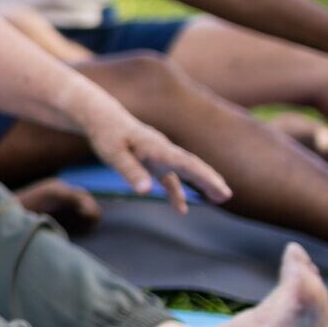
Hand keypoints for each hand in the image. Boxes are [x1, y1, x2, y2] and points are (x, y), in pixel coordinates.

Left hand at [81, 109, 229, 212]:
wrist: (101, 117)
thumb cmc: (106, 135)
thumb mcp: (113, 155)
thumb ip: (130, 171)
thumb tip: (146, 191)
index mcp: (157, 148)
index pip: (187, 163)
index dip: (205, 177)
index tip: (221, 189)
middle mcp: (163, 150)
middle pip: (192, 165)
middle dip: (210, 180)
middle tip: (226, 195)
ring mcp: (159, 155)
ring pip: (185, 170)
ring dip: (201, 183)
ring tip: (219, 199)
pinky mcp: (152, 160)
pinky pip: (169, 177)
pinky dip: (176, 192)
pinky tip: (181, 209)